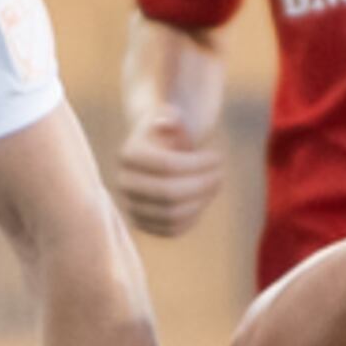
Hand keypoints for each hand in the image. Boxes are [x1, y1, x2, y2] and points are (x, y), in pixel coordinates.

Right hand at [113, 108, 225, 238]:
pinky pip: (172, 229)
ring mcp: (132, 206)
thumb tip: (167, 121)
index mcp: (129, 155)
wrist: (155, 152)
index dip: (199, 164)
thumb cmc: (168, 131)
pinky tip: (203, 199)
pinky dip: (193, 217)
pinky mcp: (143, 223)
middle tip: (220, 174)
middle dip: (202, 185)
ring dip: (200, 202)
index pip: (167, 165)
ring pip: (172, 215)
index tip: (218, 157)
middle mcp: (125, 183)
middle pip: (169, 193)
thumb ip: (169, 116)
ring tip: (214, 186)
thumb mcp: (169, 116)